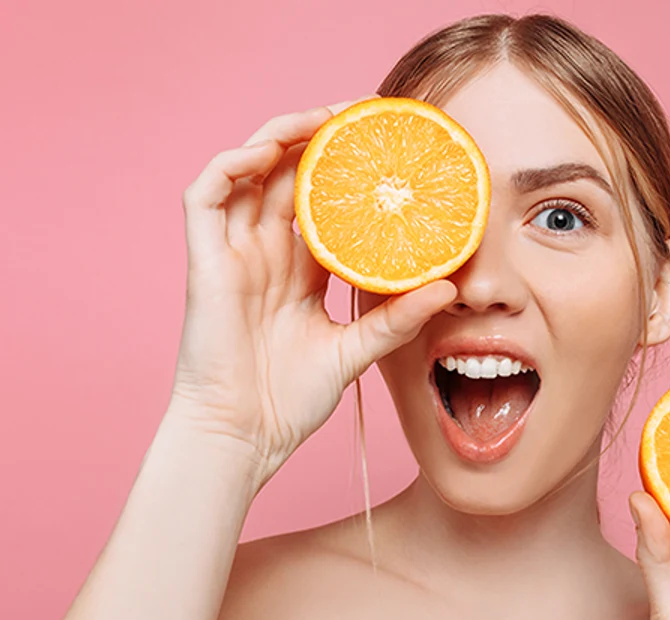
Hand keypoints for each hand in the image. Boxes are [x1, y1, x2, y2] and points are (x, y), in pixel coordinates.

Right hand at [170, 99, 456, 487]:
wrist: (244, 436)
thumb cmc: (290, 400)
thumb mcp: (356, 350)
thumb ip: (397, 318)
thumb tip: (448, 287)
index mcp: (300, 270)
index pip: (323, 203)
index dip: (346, 173)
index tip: (385, 150)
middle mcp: (265, 252)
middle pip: (288, 176)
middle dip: (320, 141)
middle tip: (361, 117)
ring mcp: (233, 253)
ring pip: (248, 171)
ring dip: (281, 138)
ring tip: (324, 119)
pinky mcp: (205, 260)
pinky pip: (207, 194)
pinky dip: (234, 165)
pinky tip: (270, 151)